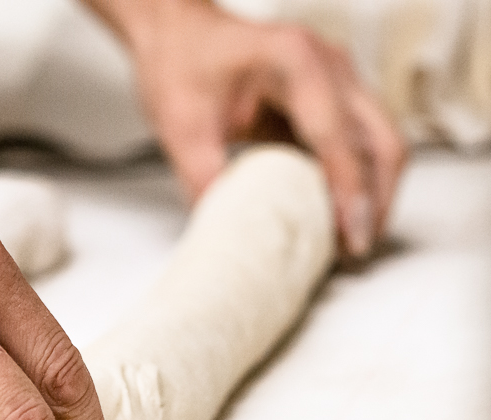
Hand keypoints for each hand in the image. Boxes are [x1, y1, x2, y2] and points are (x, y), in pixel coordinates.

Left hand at [90, 0, 406, 258]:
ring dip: (372, 191)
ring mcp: (336, 78)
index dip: (349, 190)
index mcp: (295, 60)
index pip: (337, 135)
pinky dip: (354, 179)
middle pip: (380, 138)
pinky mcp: (331, 96)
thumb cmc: (180, 64)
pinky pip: (357, 142)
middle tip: (356, 247)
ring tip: (350, 239)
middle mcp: (328, 64)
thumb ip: (205, 179)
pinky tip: (335, 214)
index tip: (350, 235)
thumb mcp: (181, 128)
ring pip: (378, 141)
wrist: (177, 34)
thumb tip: (227, 235)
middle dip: (377, 197)